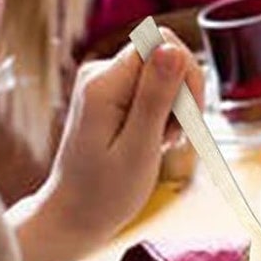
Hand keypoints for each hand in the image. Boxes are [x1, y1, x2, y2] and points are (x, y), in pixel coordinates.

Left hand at [18, 33, 204, 260]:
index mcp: (103, 84)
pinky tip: (155, 138)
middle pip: (165, 52)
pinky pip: (153, 84)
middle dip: (183, 91)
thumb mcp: (139, 148)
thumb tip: (173, 48)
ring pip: (164, 69)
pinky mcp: (111, 92)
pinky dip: (164, 110)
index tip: (188, 116)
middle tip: (176, 135)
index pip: (162, 43)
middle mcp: (100, 73)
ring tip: (161, 142)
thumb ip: (156, 97)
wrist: (72, 217)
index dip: (185, 74)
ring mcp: (104, 81)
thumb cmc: (104, 193)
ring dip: (175, 105)